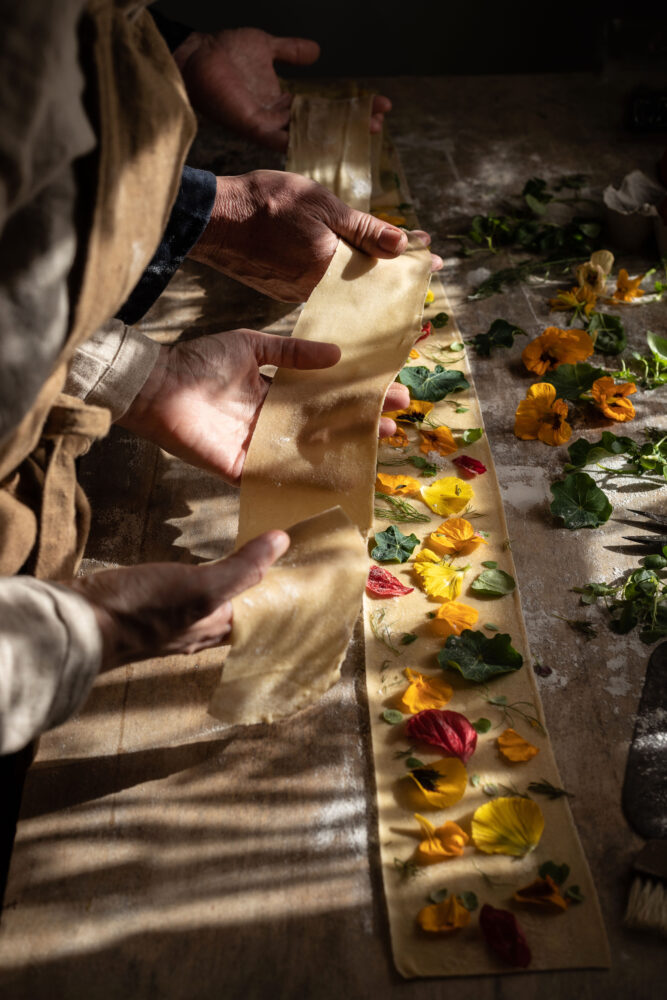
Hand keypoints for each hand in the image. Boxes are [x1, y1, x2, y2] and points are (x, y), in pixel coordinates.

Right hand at [66, 531, 289, 668]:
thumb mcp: (202, 586)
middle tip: (277, 564)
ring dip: (228, 588)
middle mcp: (197, 632)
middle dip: (256, 593)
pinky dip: (196, 584)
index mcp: (217, 630)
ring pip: (210, 607)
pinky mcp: (146, 610)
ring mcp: (170, 623)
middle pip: (237, 613)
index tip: (300, 573)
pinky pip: (182, 598)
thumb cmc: (143, 609)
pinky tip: (193, 574)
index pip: (261, 617)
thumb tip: (282, 541)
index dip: (280, 597)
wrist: (81, 621)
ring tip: (245, 567)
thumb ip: (242, 568)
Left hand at [118, 329, 409, 482]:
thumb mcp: (251, 346)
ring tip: (377, 444)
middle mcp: (271, 422)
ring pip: (310, 453)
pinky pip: (278, 477)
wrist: (156, 386)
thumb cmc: (197, 362)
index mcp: (273, 393)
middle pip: (324, 427)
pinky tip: (337, 478)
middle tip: (393, 423)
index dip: (355, 394)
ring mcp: (259, 447)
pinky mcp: (242, 469)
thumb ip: (291, 352)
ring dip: (344, 451)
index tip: (387, 391)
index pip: (323, 396)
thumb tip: (336, 354)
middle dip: (359, 424)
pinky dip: (307, 479)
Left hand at [174, 27, 390, 149]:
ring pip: (311, 132)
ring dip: (339, 133)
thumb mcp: (268, 46)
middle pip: (324, 123)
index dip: (350, 105)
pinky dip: (304, 141)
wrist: (198, 56)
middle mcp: (281, 115)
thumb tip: (317, 52)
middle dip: (353, 123)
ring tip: (367, 131)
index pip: (326, 105)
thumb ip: (291, 51)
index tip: (378, 103)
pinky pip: (284, 139)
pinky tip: (332, 142)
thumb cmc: (226, 50)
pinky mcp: (256, 128)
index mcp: (285, 98)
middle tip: (380, 123)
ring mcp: (270, 124)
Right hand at [189, 169, 442, 301]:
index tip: (433, 260)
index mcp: (328, 270)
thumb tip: (405, 245)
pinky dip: (340, 277)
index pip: (380, 273)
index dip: (409, 267)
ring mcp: (297, 293)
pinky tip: (350, 265)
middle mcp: (315, 290)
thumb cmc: (265, 203)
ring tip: (393, 266)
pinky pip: (322, 287)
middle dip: (394, 278)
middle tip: (422, 270)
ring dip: (367, 277)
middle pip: (364, 287)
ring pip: (343, 288)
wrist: (213, 218)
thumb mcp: (323, 204)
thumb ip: (364, 228)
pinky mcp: (284, 290)